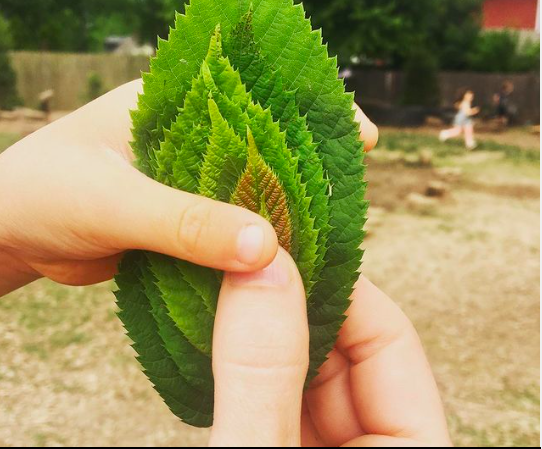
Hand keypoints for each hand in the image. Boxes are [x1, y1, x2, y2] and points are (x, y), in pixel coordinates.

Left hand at [0, 80, 376, 295]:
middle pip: (265, 144)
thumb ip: (184, 221)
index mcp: (174, 99)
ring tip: (329, 235)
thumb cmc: (42, 193)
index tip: (362, 136)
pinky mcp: (182, 215)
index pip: (256, 91)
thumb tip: (265, 247)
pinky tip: (283, 261)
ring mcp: (187, 175)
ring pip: (251, 189)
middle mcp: (189, 132)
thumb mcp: (112, 201)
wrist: (7, 233)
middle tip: (350, 198)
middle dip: (308, 167)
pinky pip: (228, 225)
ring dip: (284, 210)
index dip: (313, 110)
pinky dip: (254, 241)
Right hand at [210, 250, 450, 446]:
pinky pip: (266, 395)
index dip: (341, 285)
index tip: (289, 244)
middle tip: (250, 251)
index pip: (390, 340)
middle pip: (340, 349)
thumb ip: (264, 373)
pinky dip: (240, 363)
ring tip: (226, 279)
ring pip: (298, 370)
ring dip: (260, 328)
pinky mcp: (277, 446)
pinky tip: (210, 329)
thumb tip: (266, 268)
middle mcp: (366, 446)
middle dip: (293, 300)